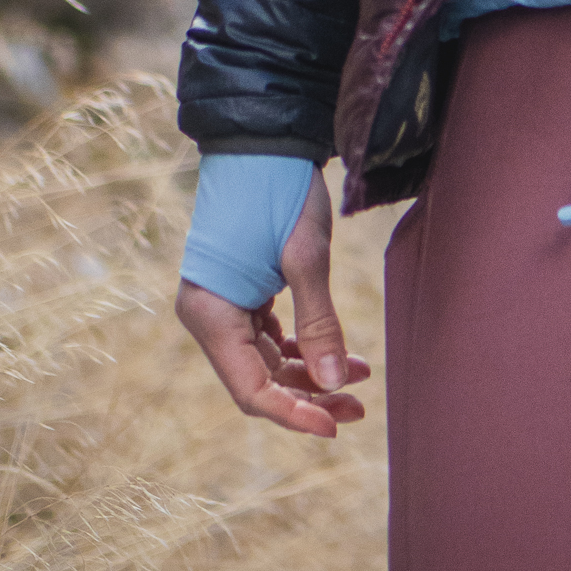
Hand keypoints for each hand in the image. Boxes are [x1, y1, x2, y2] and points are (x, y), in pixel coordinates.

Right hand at [173, 167, 369, 437]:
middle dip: (309, 398)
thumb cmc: (279, 194)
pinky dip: (306, 349)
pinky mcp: (244, 294)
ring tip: (360, 379)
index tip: (335, 426)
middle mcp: (209, 317)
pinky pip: (272, 338)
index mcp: (211, 315)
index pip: (250, 389)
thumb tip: (334, 384)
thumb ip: (320, 323)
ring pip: (268, 363)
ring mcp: (225, 306)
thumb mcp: (306, 260)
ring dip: (312, 375)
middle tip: (359, 408)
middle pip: (260, 381)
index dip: (292, 414)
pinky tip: (343, 356)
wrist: (263, 143)